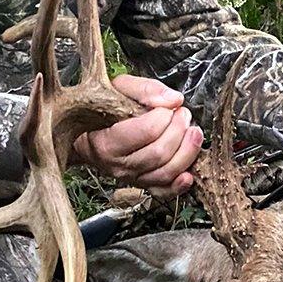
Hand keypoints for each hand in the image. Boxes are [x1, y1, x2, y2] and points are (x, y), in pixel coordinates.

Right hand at [70, 74, 202, 197]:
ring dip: (187, 152)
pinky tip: (189, 173)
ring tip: (192, 132)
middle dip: (179, 130)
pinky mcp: (143, 185)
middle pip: (159, 153)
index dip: (164, 117)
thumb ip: (146, 89)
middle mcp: (119, 165)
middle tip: (183, 114)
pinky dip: (180, 185)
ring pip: (165, 173)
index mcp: (107, 141)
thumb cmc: (104, 112)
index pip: (145, 132)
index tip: (168, 107)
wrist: (89, 136)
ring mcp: (132, 178)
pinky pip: (164, 192)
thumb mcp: (119, 89)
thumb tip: (173, 99)